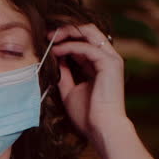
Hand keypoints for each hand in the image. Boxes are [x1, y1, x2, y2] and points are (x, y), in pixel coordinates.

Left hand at [48, 23, 127, 139]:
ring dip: (67, 33)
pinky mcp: (110, 63)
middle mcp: (108, 58)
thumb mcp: (70, 91)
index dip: (65, 38)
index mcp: (100, 65)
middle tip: (47, 34)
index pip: (84, 41)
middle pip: (88, 31)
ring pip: (89, 32)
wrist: (102, 128)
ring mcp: (111, 59)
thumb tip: (56, 59)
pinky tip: (56, 50)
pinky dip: (69, 46)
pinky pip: (86, 47)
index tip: (47, 41)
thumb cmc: (88, 115)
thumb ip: (64, 74)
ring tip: (50, 38)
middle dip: (66, 29)